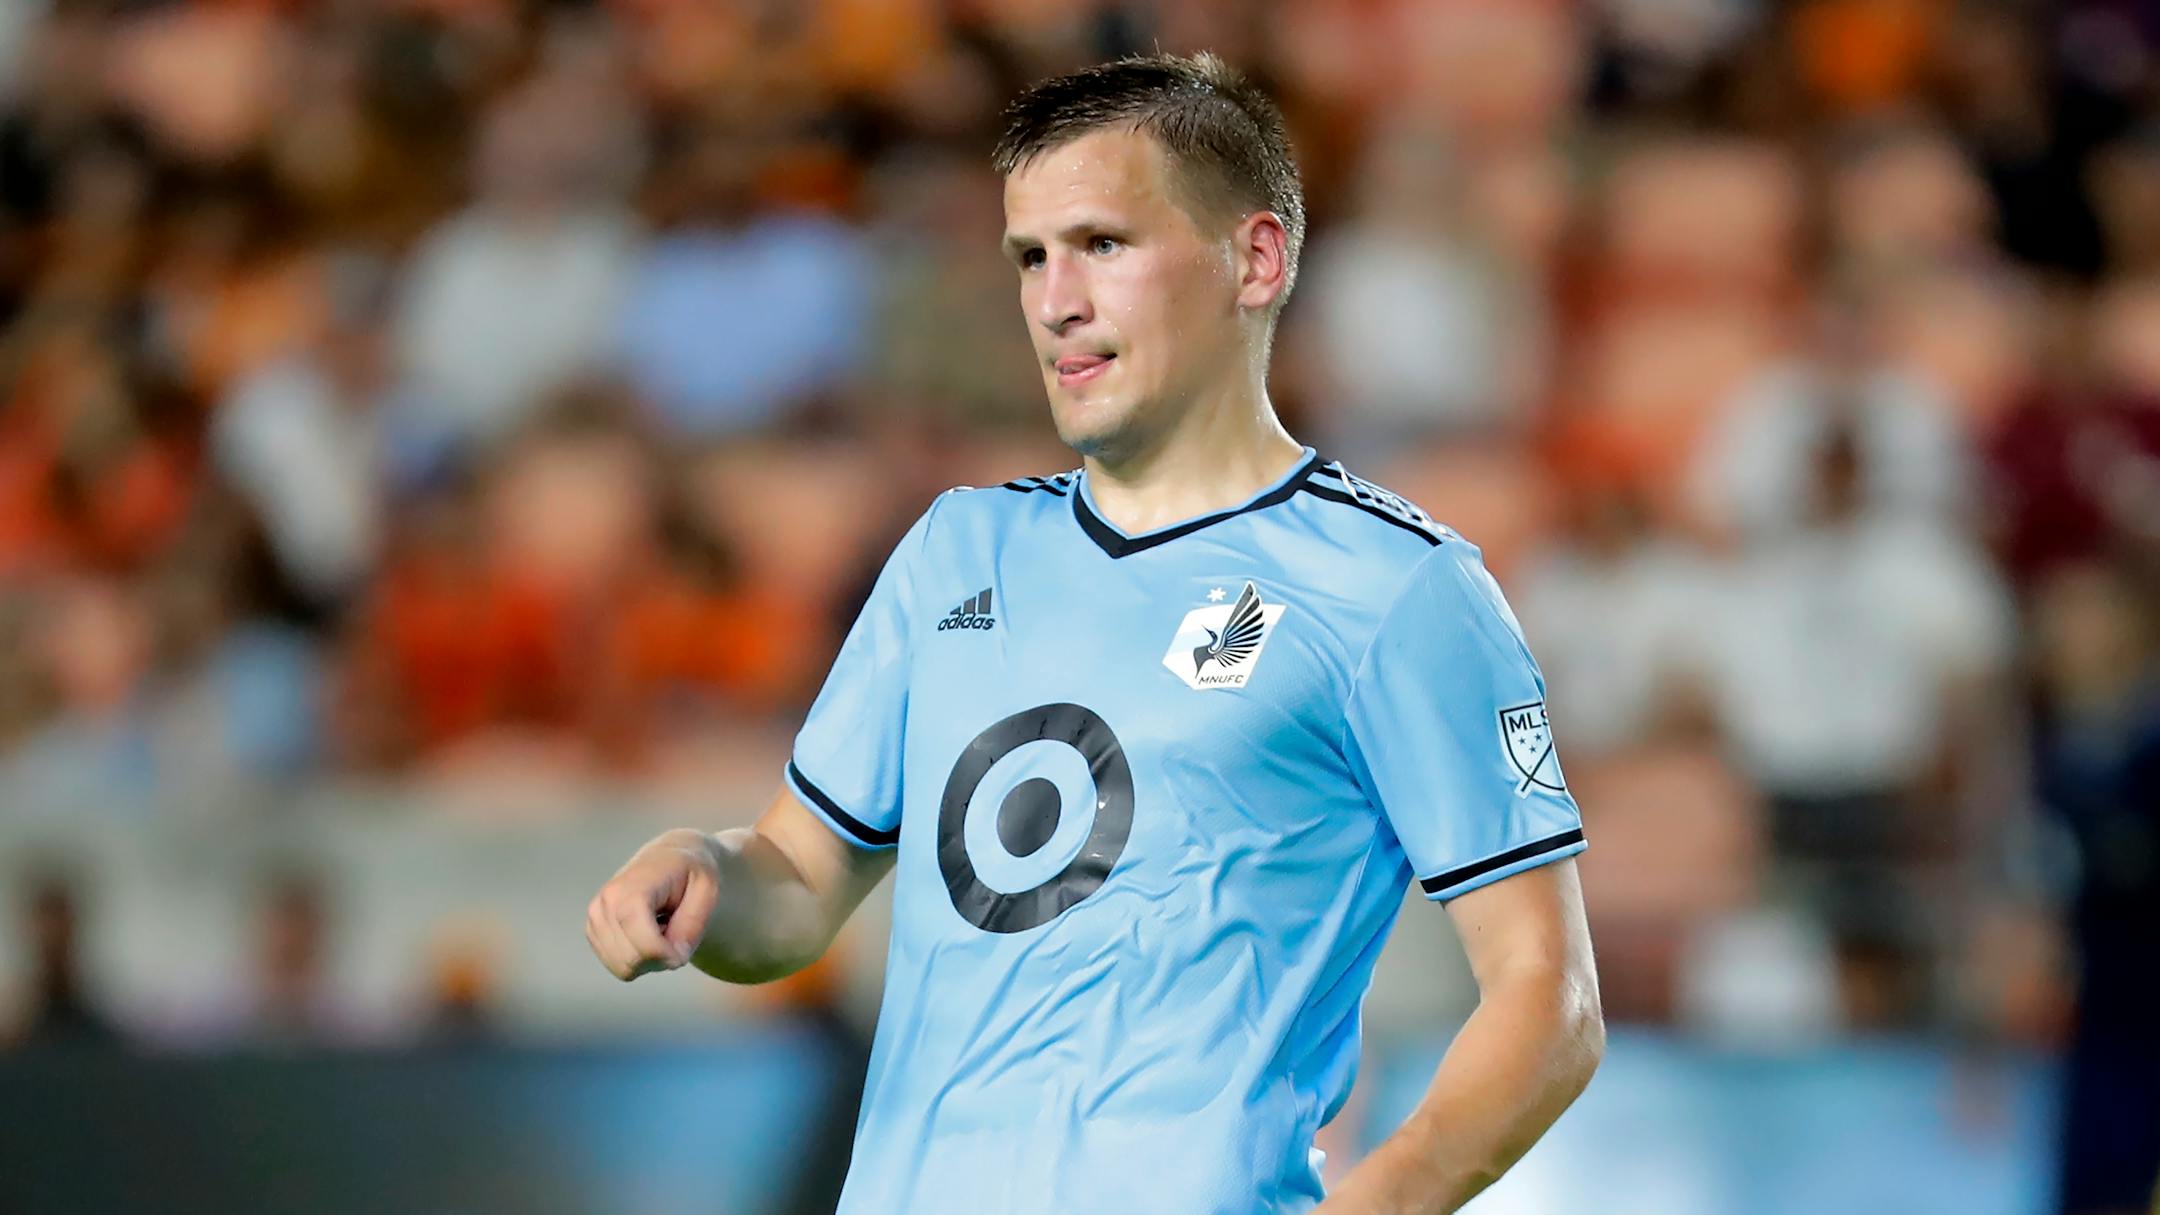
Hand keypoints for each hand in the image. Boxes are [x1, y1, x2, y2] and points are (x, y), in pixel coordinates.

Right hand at [585, 829, 720, 981]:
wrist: (668, 859)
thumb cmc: (690, 873)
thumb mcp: (708, 889)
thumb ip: (693, 924)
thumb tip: (673, 958)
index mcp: (632, 889)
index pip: (644, 944)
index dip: (667, 957)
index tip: (685, 950)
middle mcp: (606, 903)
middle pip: (631, 962)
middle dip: (660, 960)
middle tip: (676, 937)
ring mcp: (595, 917)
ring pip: (623, 969)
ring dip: (650, 960)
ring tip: (662, 931)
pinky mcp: (593, 930)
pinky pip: (618, 967)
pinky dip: (638, 960)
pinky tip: (648, 935)